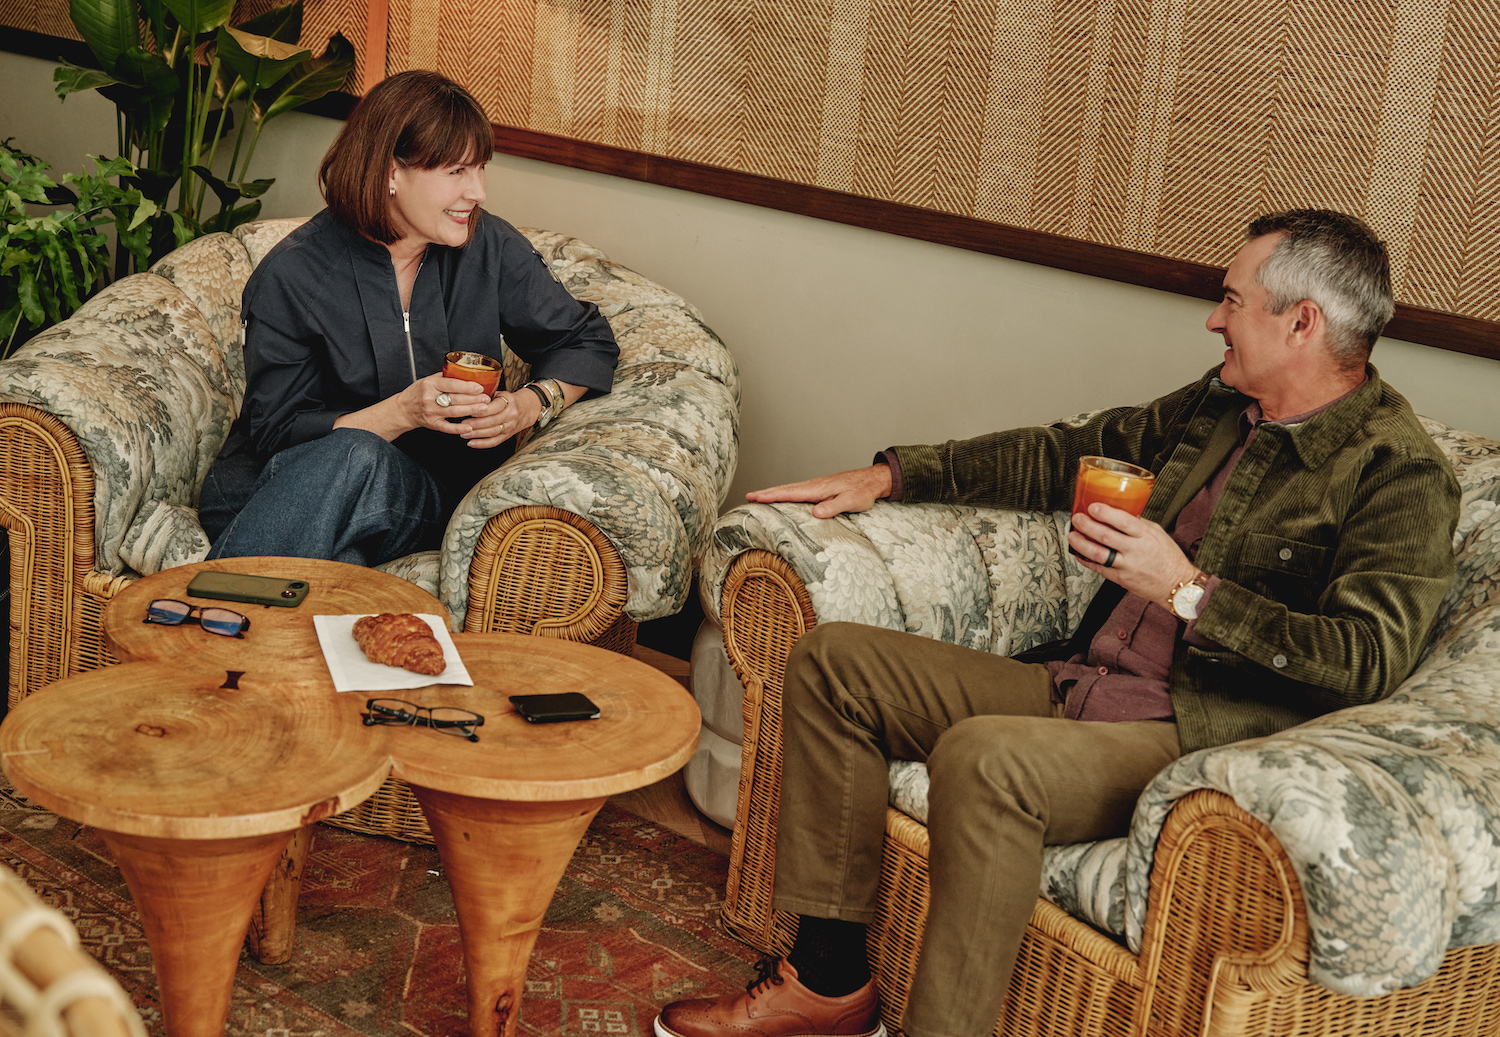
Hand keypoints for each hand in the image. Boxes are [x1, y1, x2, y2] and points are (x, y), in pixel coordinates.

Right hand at [393, 372, 494, 432]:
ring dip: (470, 410)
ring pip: (453, 411)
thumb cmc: (417, 393)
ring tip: (483, 409)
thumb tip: (465, 372)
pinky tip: (469, 427)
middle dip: (473, 399)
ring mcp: (431, 412)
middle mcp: (430, 398)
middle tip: (486, 399)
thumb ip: (445, 377)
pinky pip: (447, 427)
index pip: (451, 384)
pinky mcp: (432, 424)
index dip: (466, 386)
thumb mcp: (428, 380)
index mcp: (430, 384)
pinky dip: (458, 428)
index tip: (479, 387)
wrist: (403, 409)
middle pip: (455, 398)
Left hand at [456, 385, 543, 448]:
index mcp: (508, 401)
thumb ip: (486, 395)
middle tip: (462, 424)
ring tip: (463, 433)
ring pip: (492, 432)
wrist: (528, 408)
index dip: (479, 410)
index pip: (493, 407)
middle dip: (475, 424)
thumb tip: (467, 396)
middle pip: (491, 421)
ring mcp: (510, 426)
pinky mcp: (508, 435)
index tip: (467, 411)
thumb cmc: (509, 400)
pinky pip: (495, 441)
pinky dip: (482, 444)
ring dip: (476, 434)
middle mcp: (511, 415)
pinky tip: (471, 443)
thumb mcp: (501, 393)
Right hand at [745, 464, 893, 518]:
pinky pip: (797, 491)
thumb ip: (833, 507)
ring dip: (773, 492)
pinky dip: (784, 492)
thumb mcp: (851, 501)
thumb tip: (815, 513)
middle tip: (748, 497)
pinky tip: (781, 497)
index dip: (772, 496)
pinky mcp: (819, 488)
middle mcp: (814, 485)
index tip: (756, 498)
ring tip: (758, 496)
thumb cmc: (863, 491)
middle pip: (785, 489)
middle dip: (766, 493)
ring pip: (789, 489)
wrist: (872, 480)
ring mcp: (816, 486)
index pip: (790, 493)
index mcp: (818, 489)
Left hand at [1069, 503, 1198, 603]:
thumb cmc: (1168, 557)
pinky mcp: (1121, 579)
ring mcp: (1128, 566)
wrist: (1177, 584)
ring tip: (1072, 535)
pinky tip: (1078, 553)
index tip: (1092, 507)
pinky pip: (1100, 569)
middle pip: (1106, 536)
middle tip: (1077, 518)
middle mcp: (1136, 550)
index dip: (1105, 513)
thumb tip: (1119, 513)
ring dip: (1082, 544)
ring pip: (1099, 554)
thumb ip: (1138, 524)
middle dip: (1087, 526)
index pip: (1123, 521)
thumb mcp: (1157, 533)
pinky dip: (1086, 561)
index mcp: (1146, 535)